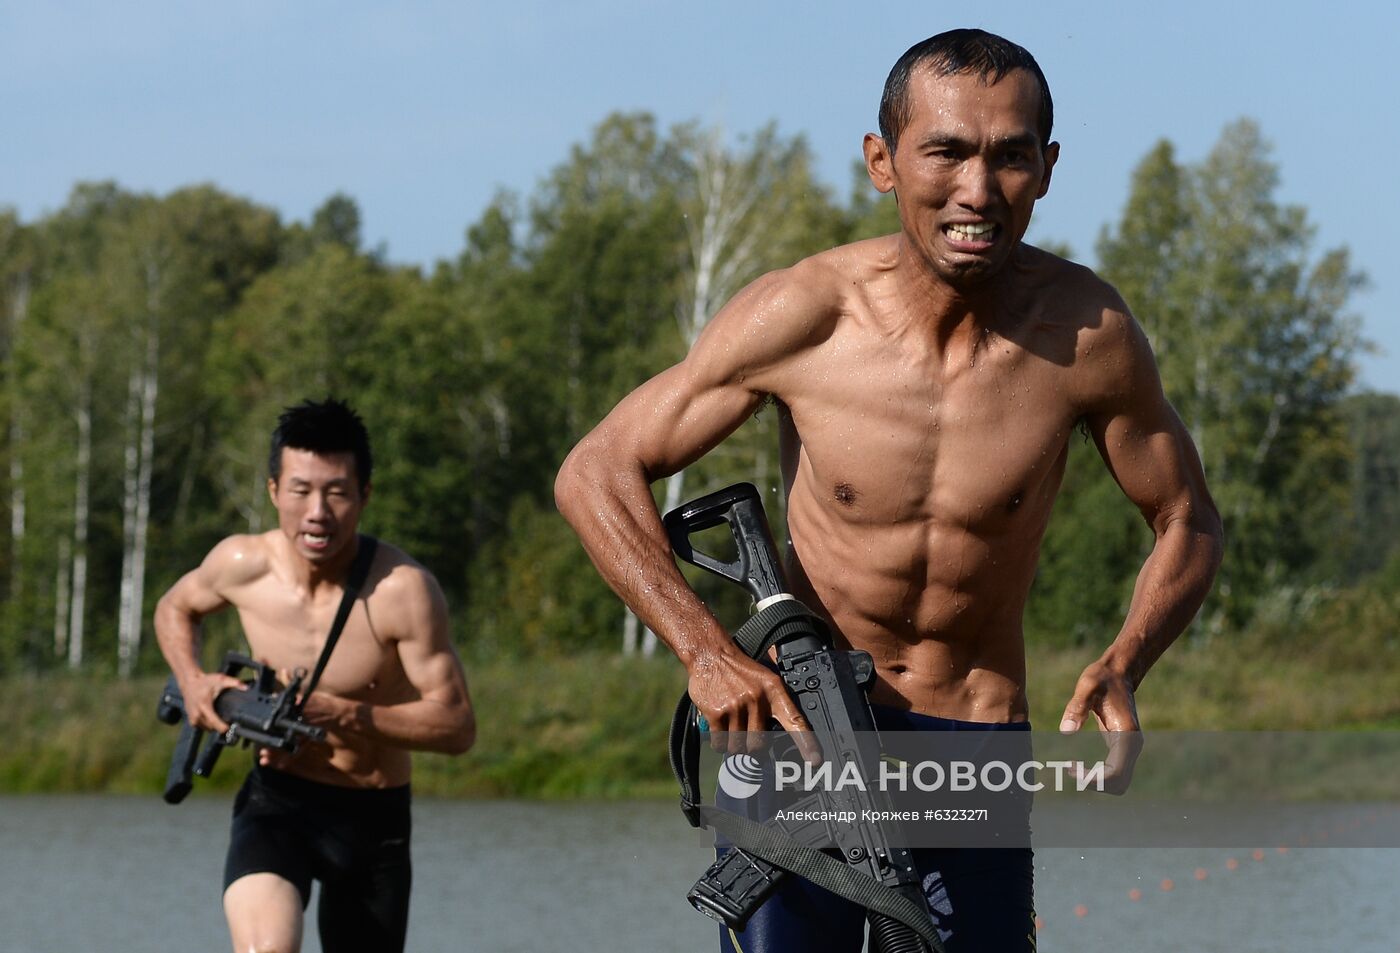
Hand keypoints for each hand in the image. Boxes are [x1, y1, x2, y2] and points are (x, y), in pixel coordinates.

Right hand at [177, 670, 244, 733]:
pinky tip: (214, 719)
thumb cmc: (204, 681)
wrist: (189, 682)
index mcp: (204, 706)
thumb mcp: (220, 679)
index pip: (214, 722)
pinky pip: (203, 727)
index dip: (223, 728)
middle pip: (212, 728)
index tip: (230, 728)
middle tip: (230, 722)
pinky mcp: (191, 720)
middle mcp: (197, 714)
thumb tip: (246, 687)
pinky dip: (209, 725)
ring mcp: (193, 719)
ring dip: (215, 727)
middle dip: (221, 727)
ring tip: (222, 720)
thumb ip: (234, 682)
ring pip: (207, 729)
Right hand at [688, 648, 819, 762]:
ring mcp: (736, 706)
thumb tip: (780, 734)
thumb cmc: (740, 670)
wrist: (710, 653)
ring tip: (731, 728)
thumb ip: (775, 703)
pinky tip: (719, 728)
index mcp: (774, 690)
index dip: (806, 742)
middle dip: (752, 747)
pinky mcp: (716, 713)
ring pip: (738, 747)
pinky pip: (720, 744)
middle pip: (759, 744)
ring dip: (734, 745)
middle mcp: (757, 699)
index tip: (814, 760)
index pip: (795, 720)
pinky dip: (719, 743)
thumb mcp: (765, 679)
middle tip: (746, 736)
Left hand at [1059, 660, 1142, 794]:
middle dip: (1095, 783)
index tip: (1071, 768)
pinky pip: (1114, 772)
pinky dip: (1099, 775)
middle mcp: (1133, 744)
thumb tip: (1065, 730)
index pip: (1115, 773)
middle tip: (1070, 769)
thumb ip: (1077, 707)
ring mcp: (1130, 747)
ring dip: (1097, 782)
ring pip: (1119, 781)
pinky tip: (1079, 766)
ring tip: (1073, 768)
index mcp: (1126, 735)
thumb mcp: (1087, 687)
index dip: (1093, 778)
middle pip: (1119, 783)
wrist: (1119, 672)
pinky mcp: (1123, 746)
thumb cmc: (1102, 678)